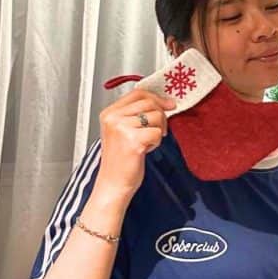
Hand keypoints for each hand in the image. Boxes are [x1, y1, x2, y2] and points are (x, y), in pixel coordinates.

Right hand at [96, 88, 176, 204]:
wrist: (113, 184)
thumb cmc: (120, 161)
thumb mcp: (122, 131)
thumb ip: (136, 114)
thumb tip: (163, 102)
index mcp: (109, 113)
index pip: (138, 93)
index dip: (157, 97)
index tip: (168, 104)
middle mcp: (113, 118)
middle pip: (149, 102)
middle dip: (161, 115)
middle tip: (159, 130)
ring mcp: (121, 128)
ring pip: (156, 116)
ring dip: (157, 131)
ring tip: (147, 143)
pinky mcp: (133, 140)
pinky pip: (157, 132)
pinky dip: (156, 142)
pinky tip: (146, 150)